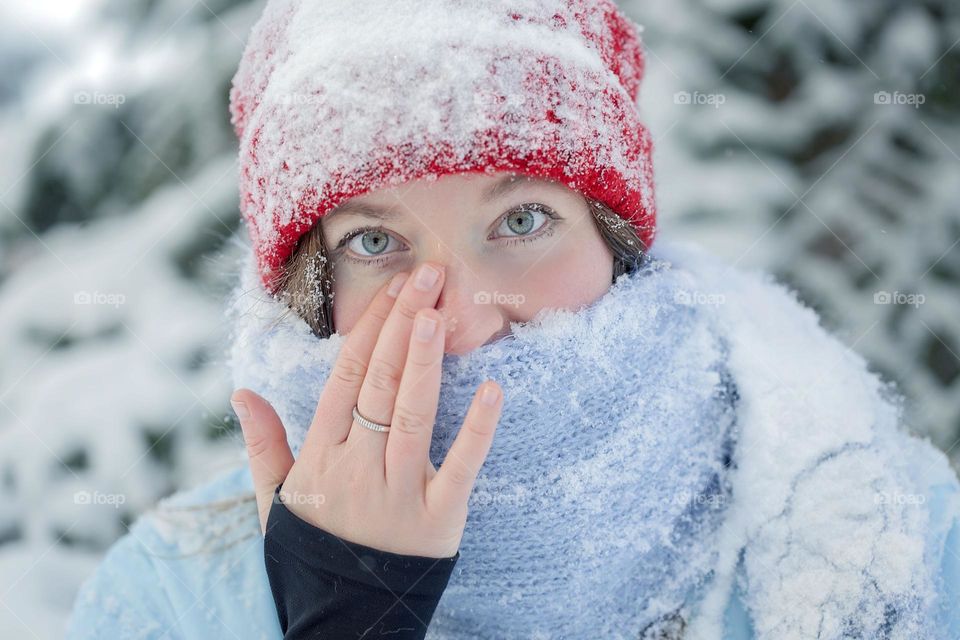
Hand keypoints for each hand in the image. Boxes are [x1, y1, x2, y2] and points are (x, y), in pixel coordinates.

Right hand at [230, 262, 502, 557]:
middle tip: (428, 275)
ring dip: (425, 362)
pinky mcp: (440, 518)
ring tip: (438, 313)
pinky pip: (462, 467)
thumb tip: (242, 392)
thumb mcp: (275, 502)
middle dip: (403, 324)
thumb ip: (263, 445)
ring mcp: (400, 492)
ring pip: (412, 415)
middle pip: (380, 383)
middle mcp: (358, 467)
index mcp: (321, 457)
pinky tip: (493, 389)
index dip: (370, 328)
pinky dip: (479, 428)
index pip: (346, 377)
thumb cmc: (312, 552)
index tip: (392, 288)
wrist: (341, 620)